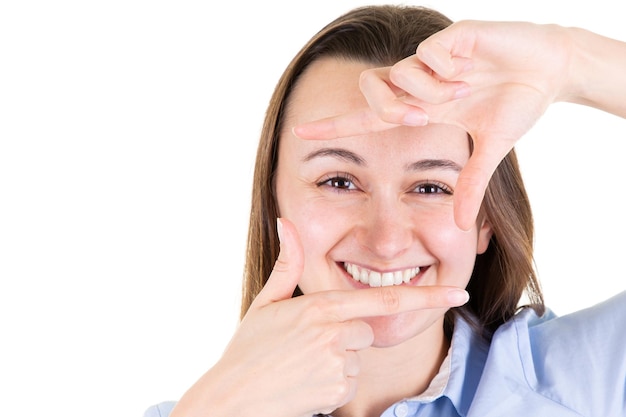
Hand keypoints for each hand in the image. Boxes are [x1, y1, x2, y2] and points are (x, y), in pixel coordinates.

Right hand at [171, 218, 468, 416]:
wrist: (233, 397)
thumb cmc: (248, 349)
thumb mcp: (266, 303)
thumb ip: (286, 263)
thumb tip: (285, 221)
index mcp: (322, 307)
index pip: (387, 298)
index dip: (428, 296)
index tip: (459, 293)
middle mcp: (335, 333)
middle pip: (367, 330)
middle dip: (347, 337)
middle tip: (308, 346)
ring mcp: (339, 364)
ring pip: (358, 358)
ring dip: (339, 363)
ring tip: (302, 366)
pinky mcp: (339, 391)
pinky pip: (350, 384)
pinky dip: (333, 385)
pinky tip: (306, 384)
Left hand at [294, 21, 573, 229]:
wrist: (551, 69)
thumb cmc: (517, 104)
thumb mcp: (489, 149)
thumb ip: (470, 183)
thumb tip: (458, 225)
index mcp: (421, 107)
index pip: (367, 117)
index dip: (334, 126)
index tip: (298, 133)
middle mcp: (419, 82)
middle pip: (371, 90)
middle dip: (391, 107)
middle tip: (425, 115)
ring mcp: (432, 58)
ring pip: (400, 73)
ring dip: (430, 91)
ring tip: (462, 89)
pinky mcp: (451, 36)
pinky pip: (429, 54)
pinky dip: (448, 68)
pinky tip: (470, 67)